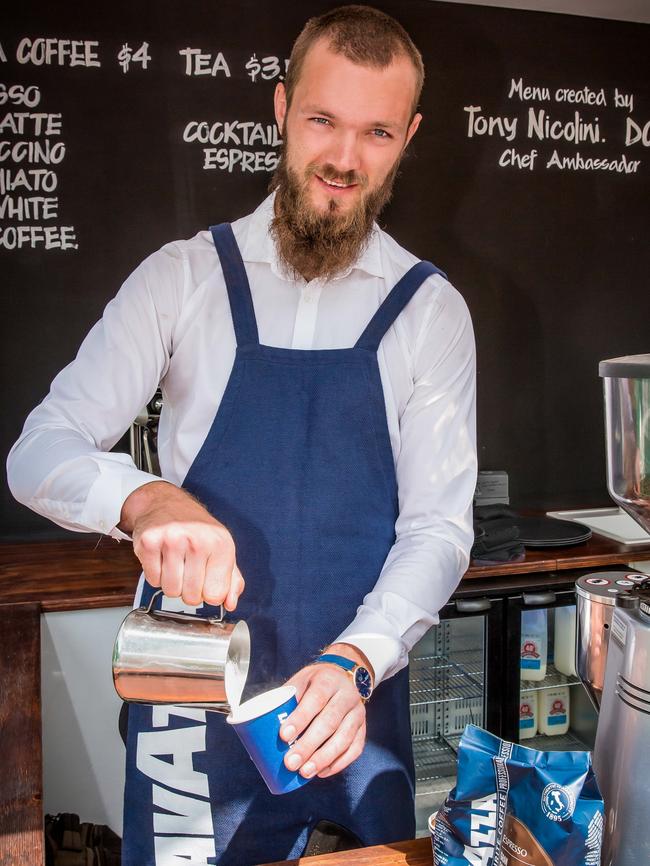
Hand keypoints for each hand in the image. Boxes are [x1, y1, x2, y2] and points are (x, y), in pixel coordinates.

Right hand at [119, 480, 244, 608]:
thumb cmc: (196, 528)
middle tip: (188, 572)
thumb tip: (230, 603)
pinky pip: (153, 580)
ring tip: (175, 564)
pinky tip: (162, 558)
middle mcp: (197, 540)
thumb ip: (231, 578)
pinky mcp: (149, 542)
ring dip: (171, 584)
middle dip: (189, 591)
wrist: (166, 502)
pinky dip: (156, 575)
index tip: (206, 584)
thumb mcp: (221, 548)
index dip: (209, 595)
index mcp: (221, 544)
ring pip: (171, 590)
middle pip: (192, 596)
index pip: (216, 594)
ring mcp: (172, 540)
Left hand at [279, 644, 371, 779]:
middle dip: (309, 745)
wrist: (343, 676)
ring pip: (344, 738)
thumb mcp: (301, 681)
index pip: (316, 699)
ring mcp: (358, 713)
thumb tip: (260, 726)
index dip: (300, 718)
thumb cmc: (315, 683)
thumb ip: (286, 699)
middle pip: (329, 722)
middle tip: (291, 762)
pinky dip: (339, 763)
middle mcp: (347, 696)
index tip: (284, 736)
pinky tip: (322, 772)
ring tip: (305, 772)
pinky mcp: (363, 728)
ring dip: (323, 758)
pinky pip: (355, 748)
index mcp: (328, 681)